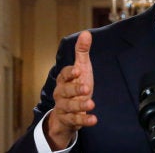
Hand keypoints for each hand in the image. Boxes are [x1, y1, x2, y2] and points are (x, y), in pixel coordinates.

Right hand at [45, 31, 97, 149]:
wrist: (67, 111)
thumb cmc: (75, 85)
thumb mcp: (81, 68)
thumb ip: (82, 52)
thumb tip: (86, 33)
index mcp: (63, 79)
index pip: (64, 74)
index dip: (70, 73)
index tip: (78, 71)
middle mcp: (61, 93)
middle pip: (65, 91)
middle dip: (74, 89)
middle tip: (86, 88)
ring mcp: (64, 107)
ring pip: (69, 107)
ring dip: (80, 106)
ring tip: (91, 104)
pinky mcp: (69, 119)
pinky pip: (75, 120)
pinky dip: (84, 120)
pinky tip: (94, 119)